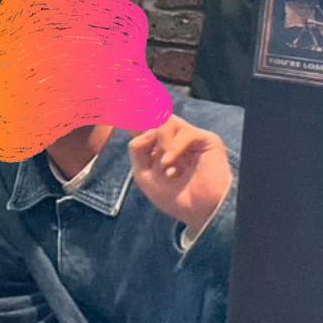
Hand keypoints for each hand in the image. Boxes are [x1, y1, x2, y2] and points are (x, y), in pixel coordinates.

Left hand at [129, 116, 231, 233]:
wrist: (199, 212)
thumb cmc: (174, 196)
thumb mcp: (143, 174)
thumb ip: (138, 149)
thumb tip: (147, 128)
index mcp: (158, 145)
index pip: (142, 123)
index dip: (130, 116)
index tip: (115, 110)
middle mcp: (173, 138)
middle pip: (154, 115)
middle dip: (140, 117)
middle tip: (136, 131)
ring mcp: (189, 137)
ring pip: (166, 121)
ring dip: (160, 142)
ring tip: (163, 163)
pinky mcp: (207, 140)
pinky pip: (185, 133)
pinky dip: (174, 148)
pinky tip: (170, 164)